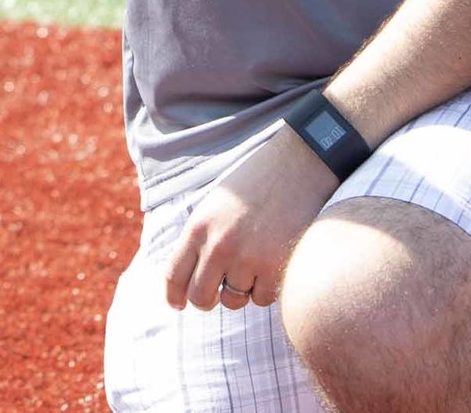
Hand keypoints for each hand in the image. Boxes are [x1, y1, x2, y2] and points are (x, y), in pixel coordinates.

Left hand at [164, 122, 339, 311]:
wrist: (297, 165)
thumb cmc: (255, 184)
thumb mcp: (215, 205)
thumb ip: (202, 239)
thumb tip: (190, 279)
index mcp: (198, 228)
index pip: (174, 275)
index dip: (174, 296)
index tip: (178, 304)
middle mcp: (218, 246)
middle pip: (200, 298)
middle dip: (208, 300)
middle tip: (217, 294)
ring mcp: (247, 259)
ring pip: (235, 300)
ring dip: (242, 289)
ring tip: (254, 260)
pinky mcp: (275, 268)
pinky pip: (263, 298)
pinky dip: (266, 287)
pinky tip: (273, 260)